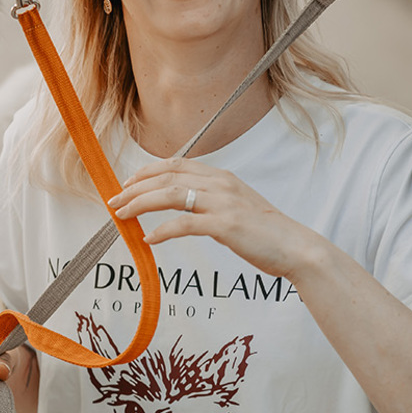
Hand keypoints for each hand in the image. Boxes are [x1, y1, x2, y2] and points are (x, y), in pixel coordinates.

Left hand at [108, 157, 326, 279]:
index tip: (127, 182)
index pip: (176, 165)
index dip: (147, 171)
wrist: (297, 248)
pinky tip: (148, 238)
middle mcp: (220, 184)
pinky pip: (184, 224)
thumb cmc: (266, 232)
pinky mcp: (225, 225)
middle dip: (135, 187)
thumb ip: (212, 201)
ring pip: (171, 195)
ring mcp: (223, 203)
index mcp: (221, 177)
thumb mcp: (237, 207)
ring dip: (141, 203)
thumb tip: (186, 207)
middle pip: (167, 177)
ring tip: (122, 215)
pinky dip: (162, 230)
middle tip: (114, 201)